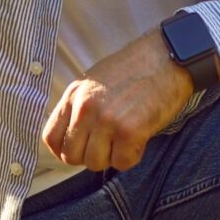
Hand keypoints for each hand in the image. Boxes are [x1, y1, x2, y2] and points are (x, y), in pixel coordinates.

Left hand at [42, 28, 196, 171]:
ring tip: (126, 138)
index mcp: (74, 94)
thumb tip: (73, 136)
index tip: (83, 146)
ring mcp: (106, 119)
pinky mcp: (129, 131)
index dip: (66, 149)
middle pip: (71, 156)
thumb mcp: (95, 81)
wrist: (168, 56)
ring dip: (112, 156)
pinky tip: (140, 138)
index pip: (51, 138)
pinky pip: (122, 163)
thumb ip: (80, 106)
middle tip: (110, 143)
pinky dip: (132, 156)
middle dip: (90, 155)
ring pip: (95, 163)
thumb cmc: (135, 69)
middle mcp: (85, 107)